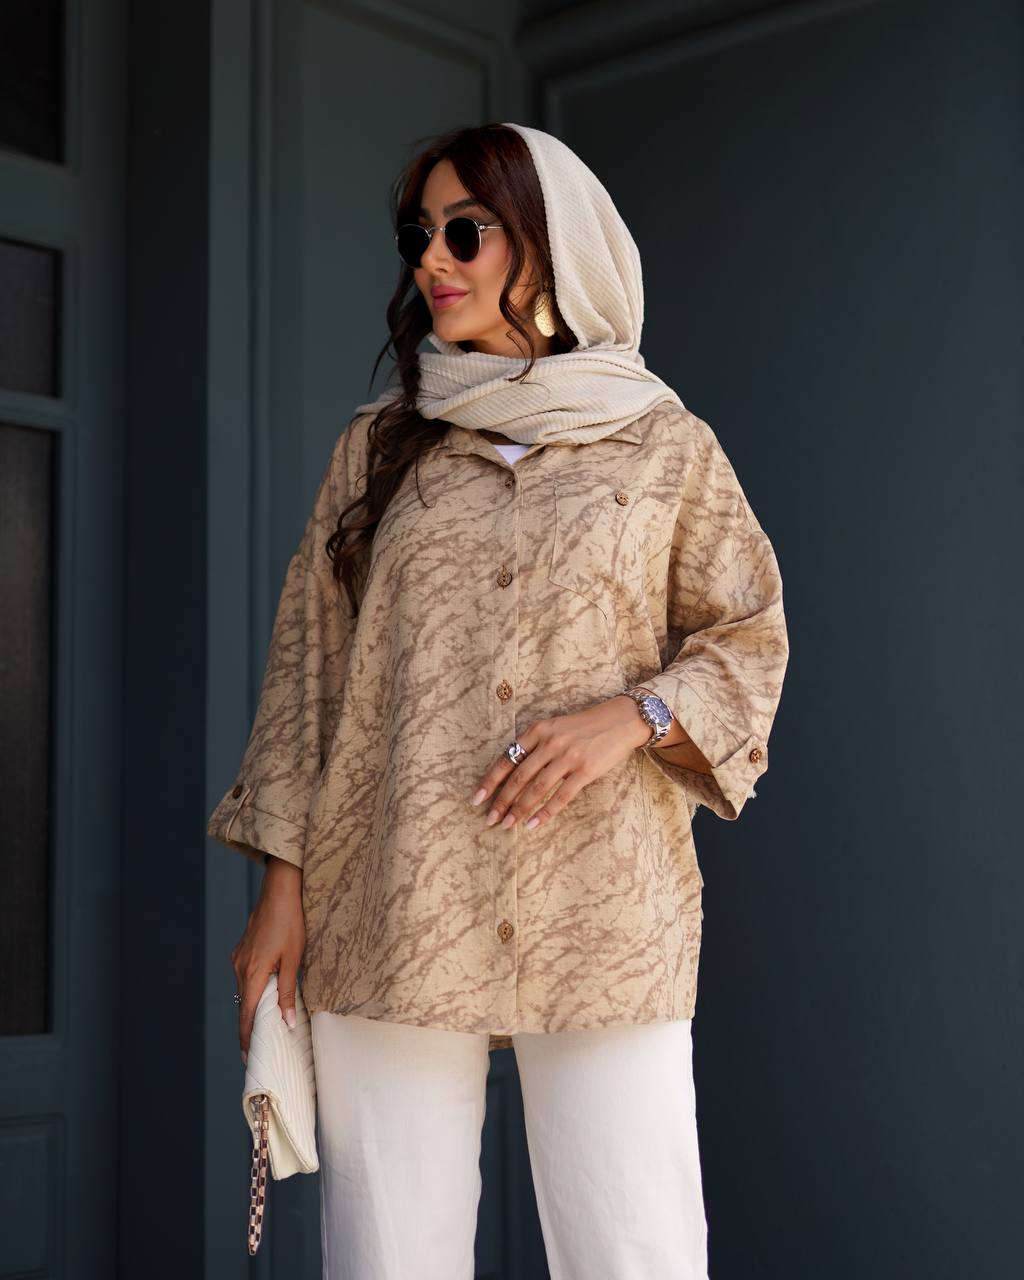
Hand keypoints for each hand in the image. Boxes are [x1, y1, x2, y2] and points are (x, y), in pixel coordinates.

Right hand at [230, 857, 304, 1066]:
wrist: (280, 891)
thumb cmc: (290, 923)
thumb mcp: (294, 959)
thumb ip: (289, 991)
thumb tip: (288, 1021)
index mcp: (253, 973)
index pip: (246, 1015)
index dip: (247, 1038)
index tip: (248, 1058)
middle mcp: (240, 968)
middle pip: (242, 1006)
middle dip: (249, 1028)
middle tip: (256, 1050)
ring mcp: (239, 958)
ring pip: (244, 992)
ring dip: (252, 1009)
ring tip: (262, 1028)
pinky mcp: (242, 951)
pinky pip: (245, 978)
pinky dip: (252, 991)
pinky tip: (263, 997)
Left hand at [470, 695, 651, 831]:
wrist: (620, 720)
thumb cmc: (584, 726)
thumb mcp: (555, 727)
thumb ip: (535, 745)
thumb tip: (512, 774)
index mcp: (538, 730)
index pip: (507, 759)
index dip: (491, 781)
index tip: (477, 798)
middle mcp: (550, 743)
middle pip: (519, 777)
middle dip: (502, 801)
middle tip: (490, 819)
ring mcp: (568, 757)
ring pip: (537, 789)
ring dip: (520, 810)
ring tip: (507, 825)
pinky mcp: (585, 771)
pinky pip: (561, 797)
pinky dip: (545, 813)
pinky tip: (533, 824)